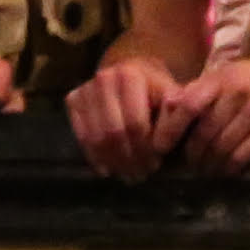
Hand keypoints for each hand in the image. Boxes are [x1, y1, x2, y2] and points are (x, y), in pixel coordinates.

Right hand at [65, 54, 185, 176]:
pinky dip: (95, 157)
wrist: (131, 73)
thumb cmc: (155, 91)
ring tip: (128, 175)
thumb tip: (176, 107)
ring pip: (96, 138)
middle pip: (114, 133)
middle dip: (129, 159)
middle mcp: (104, 78)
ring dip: (113, 162)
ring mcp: (86, 88)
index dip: (145, 149)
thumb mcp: (170, 96)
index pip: (135, 123)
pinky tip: (109, 169)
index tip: (155, 165)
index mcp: (131, 75)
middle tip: (141, 175)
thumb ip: (174, 109)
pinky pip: (82, 137)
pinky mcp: (73, 99)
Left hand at [168, 48, 249, 176]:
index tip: (161, 147)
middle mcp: (236, 92)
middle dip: (192, 155)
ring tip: (206, 171)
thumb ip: (205, 87)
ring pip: (221, 148)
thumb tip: (171, 105)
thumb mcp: (234, 72)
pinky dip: (230, 168)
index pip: (187, 105)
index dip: (170, 129)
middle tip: (189, 166)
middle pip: (203, 133)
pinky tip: (226, 171)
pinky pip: (242, 155)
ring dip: (210, 165)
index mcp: (223, 76)